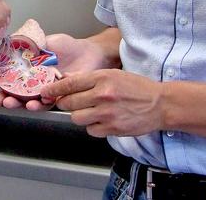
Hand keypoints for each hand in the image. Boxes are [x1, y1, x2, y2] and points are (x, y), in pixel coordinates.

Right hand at [0, 33, 108, 110]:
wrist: (90, 52)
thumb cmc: (69, 46)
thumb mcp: (47, 41)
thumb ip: (31, 44)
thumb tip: (13, 43)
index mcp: (31, 70)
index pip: (13, 83)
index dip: (4, 89)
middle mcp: (38, 83)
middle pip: (20, 96)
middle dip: (11, 101)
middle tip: (5, 102)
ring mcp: (50, 90)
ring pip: (35, 102)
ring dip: (27, 105)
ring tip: (25, 105)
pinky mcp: (63, 95)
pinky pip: (53, 101)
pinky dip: (46, 102)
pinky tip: (43, 100)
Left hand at [42, 69, 163, 137]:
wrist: (160, 104)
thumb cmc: (137, 87)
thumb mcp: (114, 74)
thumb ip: (91, 79)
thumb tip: (67, 81)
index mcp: (102, 78)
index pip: (70, 83)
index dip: (54, 89)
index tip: (45, 92)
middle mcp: (102, 95)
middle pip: (69, 102)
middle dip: (65, 103)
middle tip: (68, 102)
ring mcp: (107, 113)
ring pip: (77, 117)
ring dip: (79, 115)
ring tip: (89, 111)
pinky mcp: (112, 128)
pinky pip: (91, 130)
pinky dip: (92, 126)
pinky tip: (101, 120)